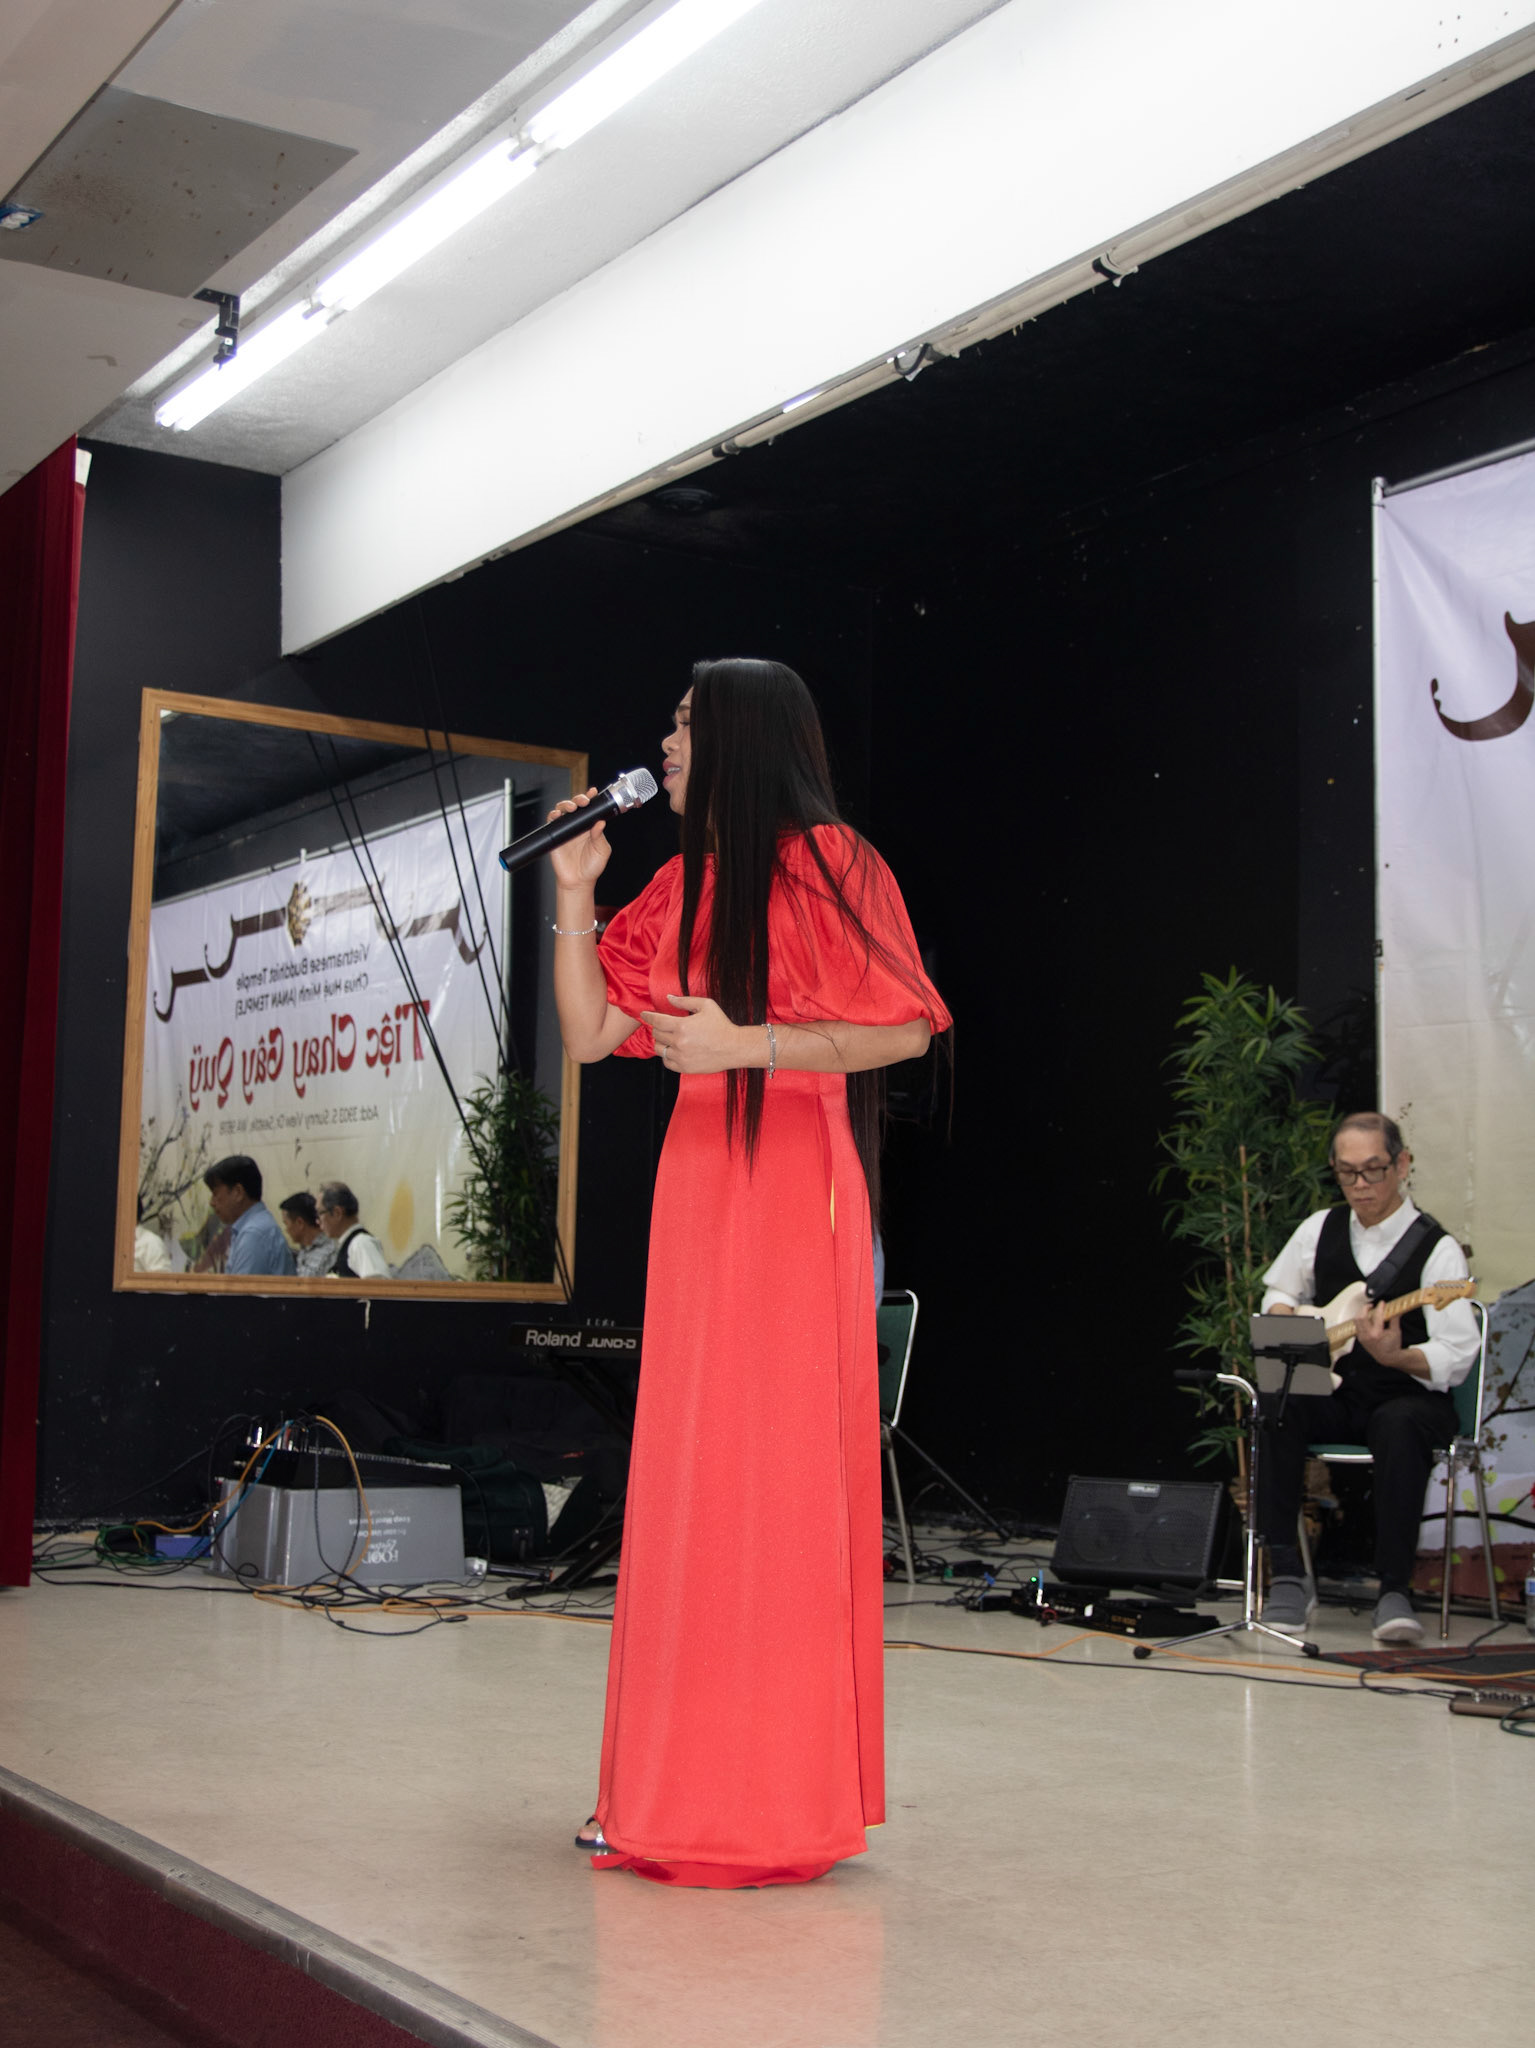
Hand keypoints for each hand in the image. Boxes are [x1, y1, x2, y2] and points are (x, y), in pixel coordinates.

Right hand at [546, 788, 610, 890]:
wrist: (578, 882)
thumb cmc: (592, 867)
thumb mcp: (602, 851)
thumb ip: (600, 837)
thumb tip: (600, 822)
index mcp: (591, 827)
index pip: (590, 809)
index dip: (591, 799)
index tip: (593, 792)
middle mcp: (578, 826)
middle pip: (576, 806)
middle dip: (578, 799)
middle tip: (583, 801)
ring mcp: (566, 830)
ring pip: (563, 810)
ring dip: (566, 805)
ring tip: (572, 807)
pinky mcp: (555, 836)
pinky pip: (552, 822)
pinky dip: (553, 815)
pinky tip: (558, 815)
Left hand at [641, 994, 757, 1073]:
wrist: (734, 1048)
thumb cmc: (722, 1025)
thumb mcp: (706, 1006)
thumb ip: (685, 1001)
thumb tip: (668, 998)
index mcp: (682, 1026)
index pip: (656, 1020)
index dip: (648, 1016)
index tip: (643, 1014)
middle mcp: (679, 1042)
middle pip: (656, 1034)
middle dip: (657, 1028)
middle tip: (664, 1026)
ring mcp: (681, 1056)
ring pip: (659, 1049)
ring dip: (661, 1042)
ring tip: (669, 1038)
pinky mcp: (684, 1067)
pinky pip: (666, 1062)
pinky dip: (667, 1056)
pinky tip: (674, 1050)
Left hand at [1355, 1303, 1406, 1366]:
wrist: (1387, 1357)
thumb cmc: (1393, 1345)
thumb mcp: (1396, 1331)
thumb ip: (1395, 1319)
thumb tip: (1397, 1308)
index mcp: (1377, 1334)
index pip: (1376, 1316)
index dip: (1379, 1307)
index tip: (1382, 1303)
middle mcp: (1367, 1336)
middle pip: (1361, 1316)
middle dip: (1365, 1308)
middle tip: (1372, 1305)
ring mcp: (1362, 1337)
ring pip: (1356, 1320)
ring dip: (1362, 1313)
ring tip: (1369, 1310)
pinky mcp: (1360, 1338)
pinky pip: (1357, 1325)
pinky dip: (1361, 1319)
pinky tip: (1367, 1317)